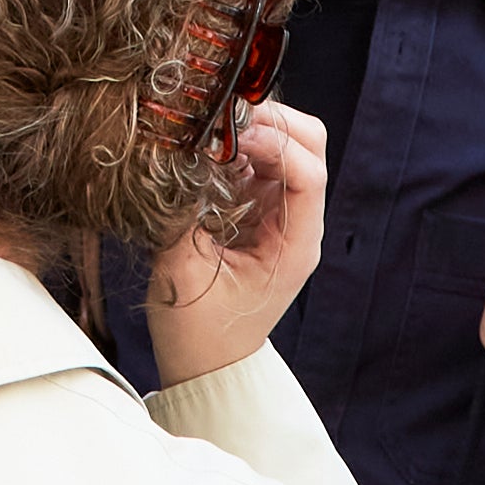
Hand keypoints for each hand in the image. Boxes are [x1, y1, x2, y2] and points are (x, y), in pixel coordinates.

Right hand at [144, 93, 331, 386]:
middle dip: (271, 121)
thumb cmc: (198, 332)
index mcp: (296, 244)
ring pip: (285, 143)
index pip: (310, 173)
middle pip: (309, 145)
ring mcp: (278, 212)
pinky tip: (203, 150)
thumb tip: (175, 157)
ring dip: (250, 129)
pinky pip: (255, 158)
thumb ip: (182, 212)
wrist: (205, 365)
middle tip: (220, 120)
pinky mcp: (255, 207)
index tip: (230, 136)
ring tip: (208, 134)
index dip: (275, 143)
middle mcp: (297, 222)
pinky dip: (232, 144)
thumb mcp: (181, 273)